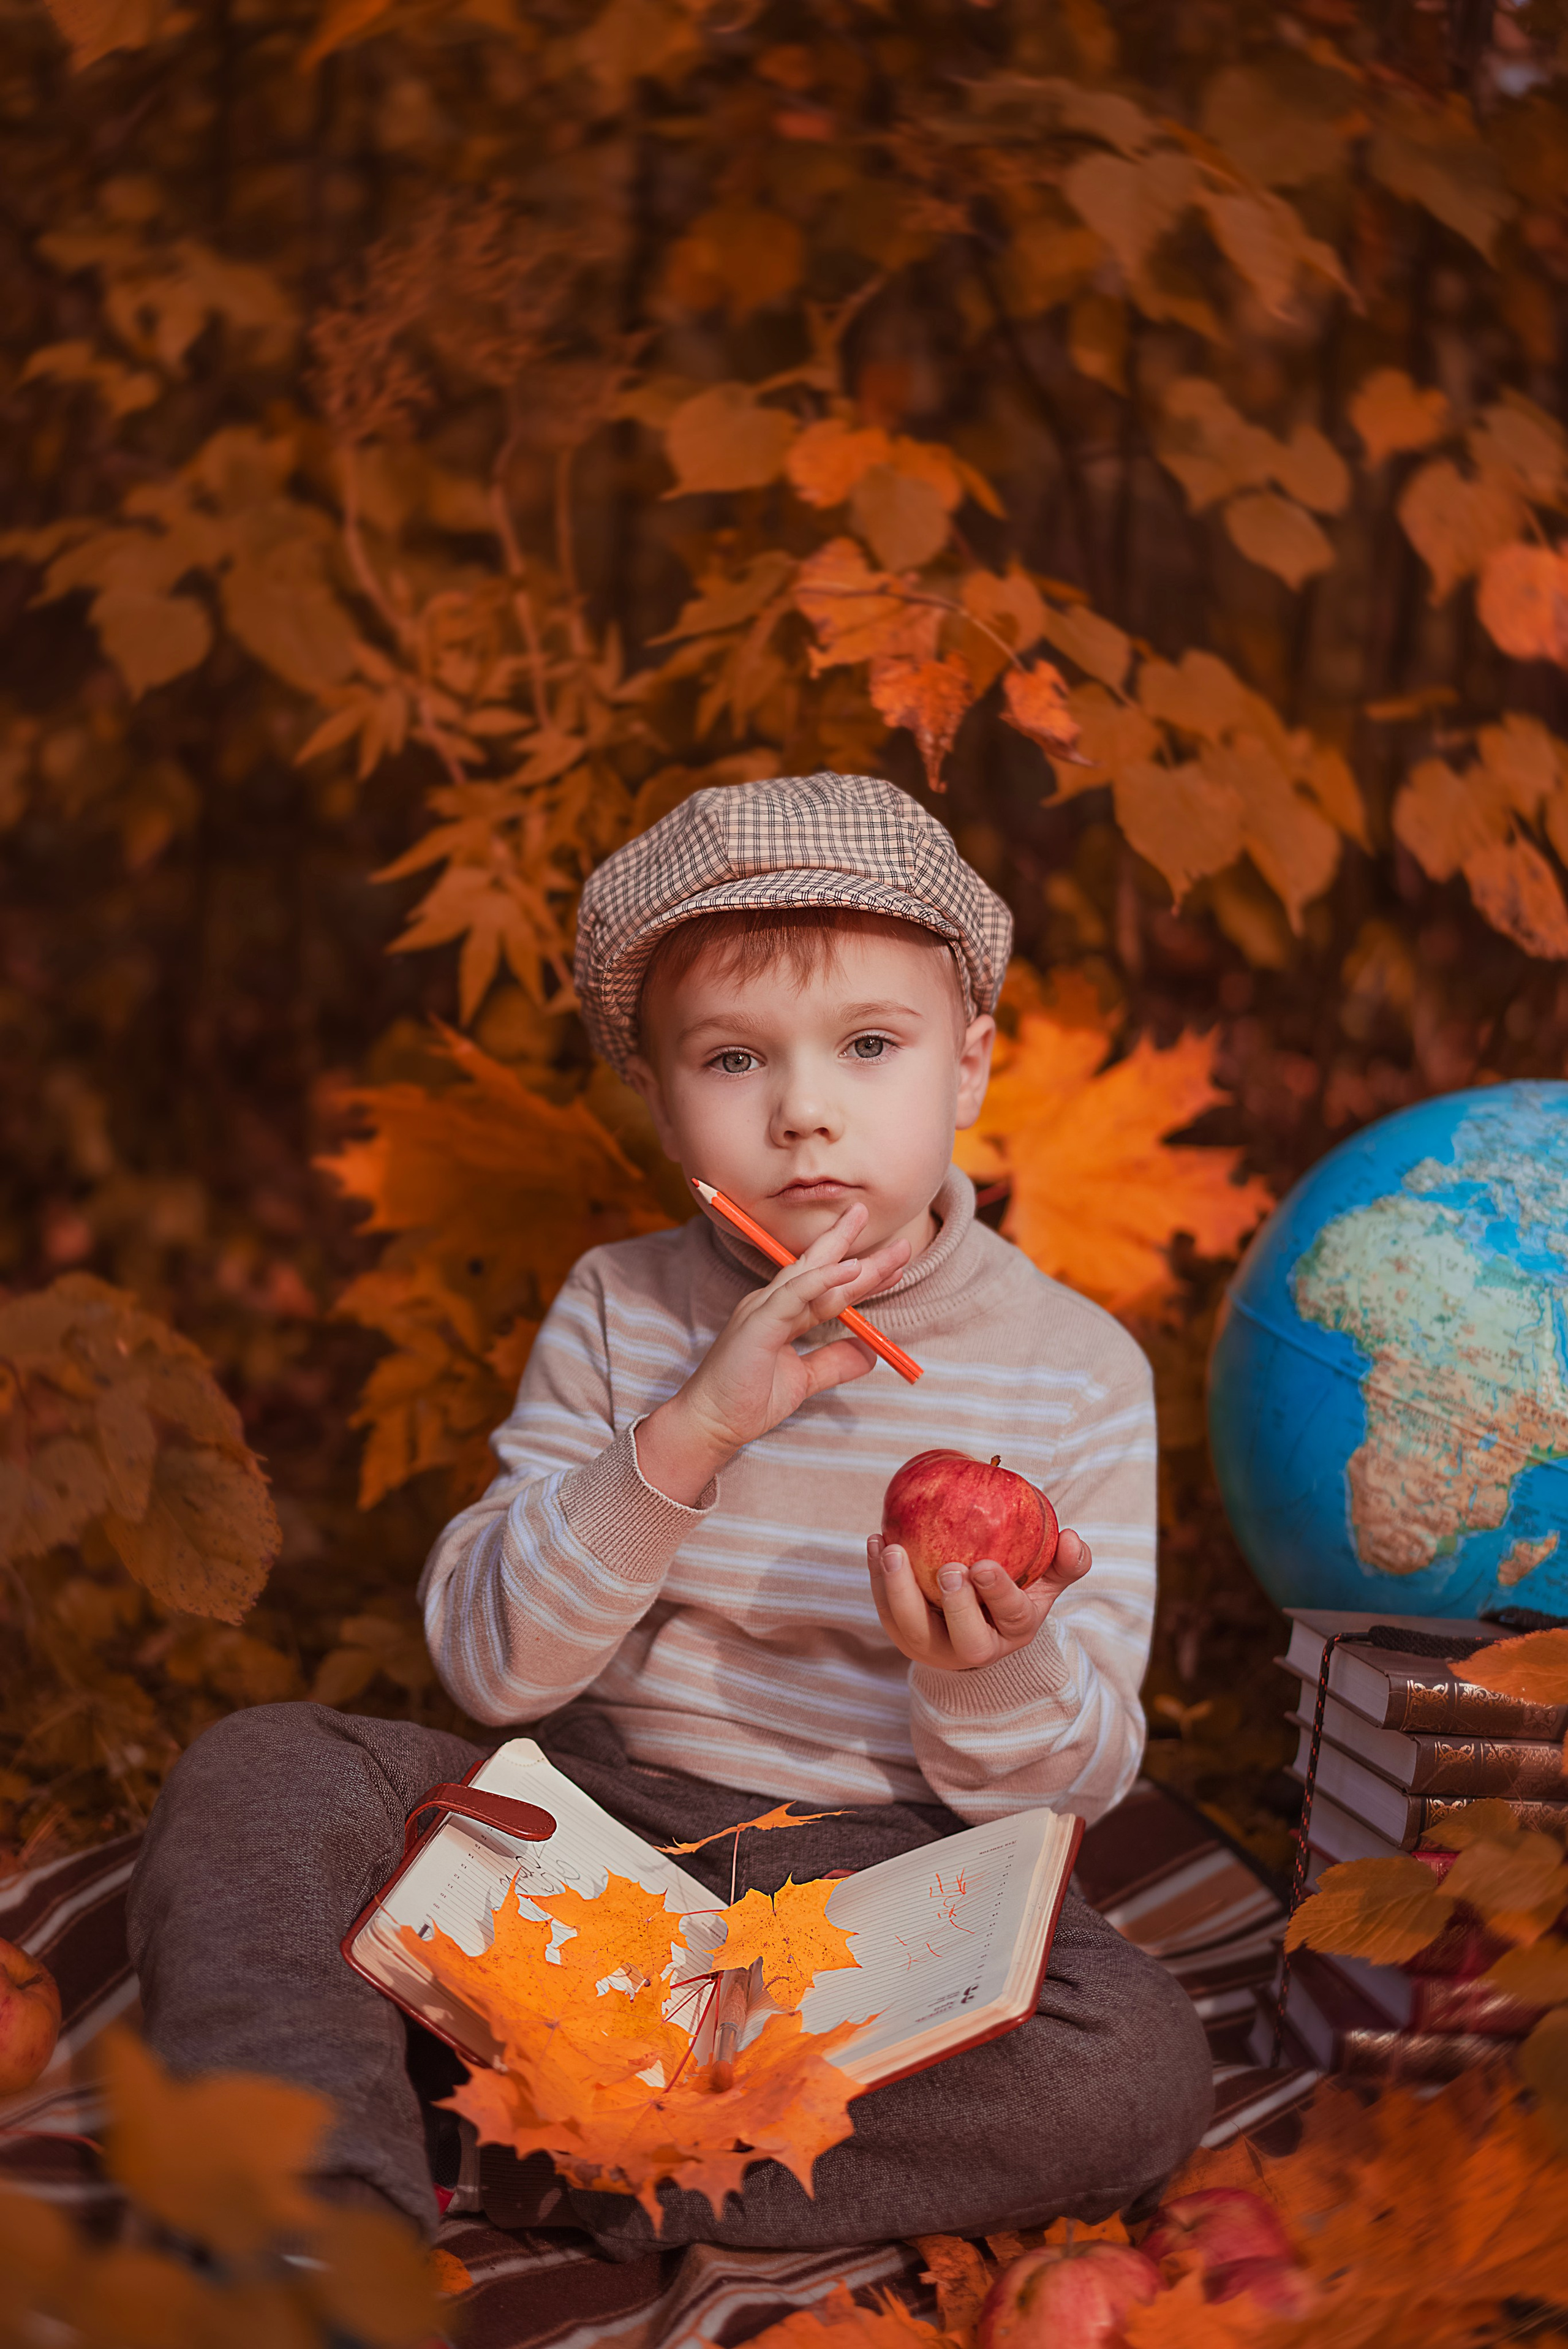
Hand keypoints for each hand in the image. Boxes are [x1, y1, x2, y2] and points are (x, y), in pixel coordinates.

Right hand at [635, 1201, 910, 1504]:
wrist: (711, 1424)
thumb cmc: (746, 1401)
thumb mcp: (802, 1380)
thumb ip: (833, 1363)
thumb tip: (871, 1353)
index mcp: (780, 1313)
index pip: (826, 1286)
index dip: (860, 1276)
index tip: (895, 1269)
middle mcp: (771, 1303)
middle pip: (821, 1269)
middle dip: (859, 1250)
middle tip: (900, 1240)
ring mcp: (763, 1309)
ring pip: (814, 1276)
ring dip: (854, 1261)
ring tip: (892, 1253)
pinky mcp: (757, 1322)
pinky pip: (794, 1294)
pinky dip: (823, 1279)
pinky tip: (851, 1269)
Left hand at [867, 1529, 1092, 1670]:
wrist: (976, 1626)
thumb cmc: (1014, 1596)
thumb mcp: (1045, 1583)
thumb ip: (1065, 1562)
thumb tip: (1072, 1538)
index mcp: (1014, 1631)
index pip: (1011, 1616)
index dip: (998, 1593)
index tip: (983, 1566)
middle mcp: (974, 1647)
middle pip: (965, 1639)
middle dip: (956, 1605)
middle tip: (948, 1568)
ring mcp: (934, 1645)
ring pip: (913, 1628)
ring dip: (898, 1589)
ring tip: (891, 1548)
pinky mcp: (904, 1635)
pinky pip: (886, 1609)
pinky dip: (877, 1577)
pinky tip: (877, 1541)